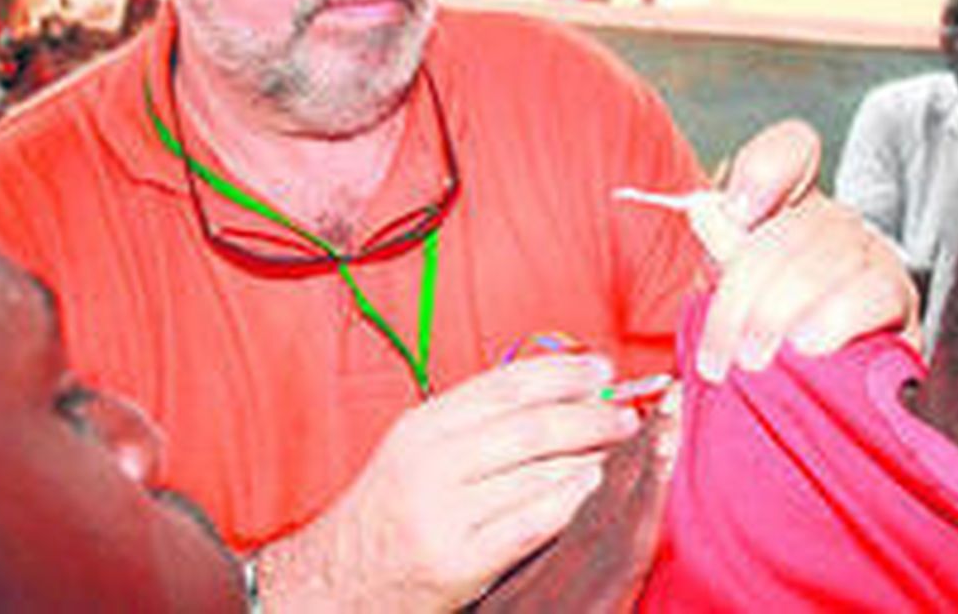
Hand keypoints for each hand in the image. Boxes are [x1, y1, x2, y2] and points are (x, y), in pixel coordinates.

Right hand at [258, 355, 640, 611]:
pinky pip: (528, 524)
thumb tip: (553, 397)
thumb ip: (473, 426)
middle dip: (589, 417)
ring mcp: (443, 513)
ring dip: (591, 458)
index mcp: (423, 426)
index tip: (603, 372)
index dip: (562, 373)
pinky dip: (568, 503)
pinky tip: (594, 491)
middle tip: (627, 416)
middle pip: (530, 426)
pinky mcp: (456, 561)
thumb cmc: (386, 516)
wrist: (331, 584)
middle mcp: (430, 462)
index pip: (505, 385)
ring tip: (623, 451)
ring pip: (536, 472)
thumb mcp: (415, 454)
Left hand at [695, 120, 918, 381]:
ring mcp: (873, 258)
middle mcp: (835, 225)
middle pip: (796, 222)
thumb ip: (723, 249)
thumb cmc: (768, 345)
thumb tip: (705, 207)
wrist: (820, 402)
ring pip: (829, 255)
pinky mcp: (900, 303)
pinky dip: (837, 317)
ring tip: (754, 357)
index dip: (764, 168)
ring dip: (780, 309)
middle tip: (720, 345)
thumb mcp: (734, 299)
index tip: (734, 211)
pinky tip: (808, 344)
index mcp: (790, 209)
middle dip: (746, 287)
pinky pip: (876, 292)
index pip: (791, 151)